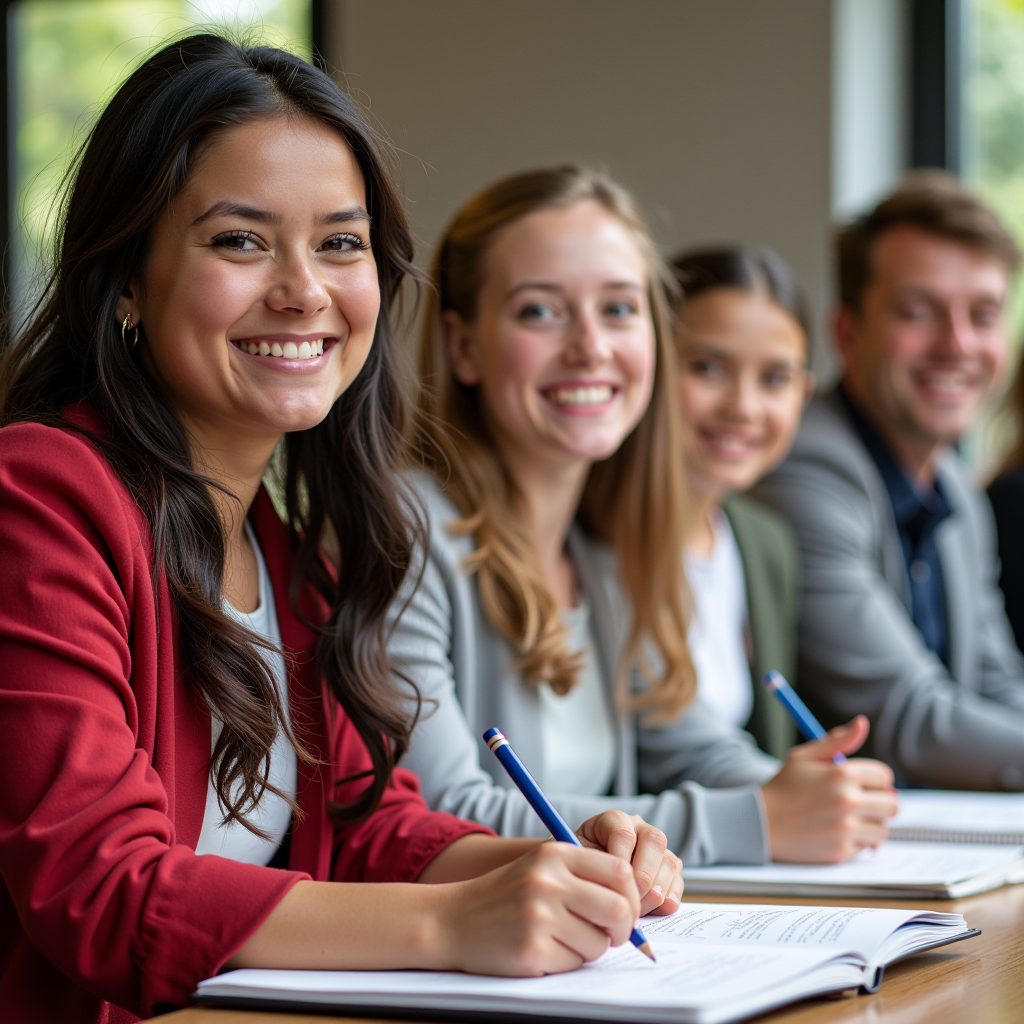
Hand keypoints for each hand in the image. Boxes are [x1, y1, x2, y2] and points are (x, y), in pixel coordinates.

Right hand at [437, 841, 640, 975]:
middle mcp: (548, 881)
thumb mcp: (541, 868)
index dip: (632, 895)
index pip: (620, 871)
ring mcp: (540, 916)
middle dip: (623, 929)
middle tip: (612, 935)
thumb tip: (635, 904)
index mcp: (555, 855)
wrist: (452, 919)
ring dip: (590, 948)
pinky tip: (542, 950)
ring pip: (599, 942)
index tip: (626, 910)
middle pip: (618, 909)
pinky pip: (575, 963)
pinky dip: (567, 962)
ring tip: (562, 939)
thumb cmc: (505, 895)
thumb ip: (584, 876)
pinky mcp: (532, 949)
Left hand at [575, 810, 682, 915]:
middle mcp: (639, 828)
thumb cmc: (578, 867)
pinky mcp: (668, 868)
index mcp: (614, 820)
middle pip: (654, 842)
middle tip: (630, 900)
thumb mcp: (576, 861)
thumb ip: (589, 867)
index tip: (611, 883)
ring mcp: (656, 848)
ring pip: (669, 861)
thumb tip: (609, 887)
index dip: (620, 859)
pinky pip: (678, 879)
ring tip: (639, 910)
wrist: (586, 877)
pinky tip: (661, 909)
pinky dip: (672, 896)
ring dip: (657, 889)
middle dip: (643, 875)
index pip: (623, 833)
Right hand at [760, 715, 898, 863]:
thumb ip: (837, 741)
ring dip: (871, 824)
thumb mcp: (804, 757)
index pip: (884, 776)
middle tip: (862, 802)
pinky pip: (866, 846)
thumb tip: (862, 723)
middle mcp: (847, 801)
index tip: (863, 783)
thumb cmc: (783, 787)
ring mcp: (845, 829)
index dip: (875, 779)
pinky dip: (856, 841)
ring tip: (848, 819)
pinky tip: (836, 833)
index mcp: (841, 774)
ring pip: (883, 829)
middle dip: (880, 802)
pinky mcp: (842, 851)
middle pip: (892, 804)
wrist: (760, 823)